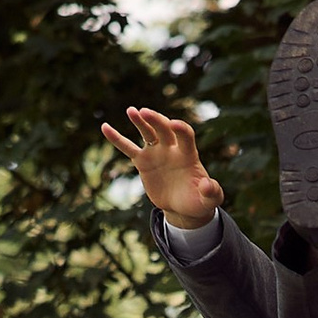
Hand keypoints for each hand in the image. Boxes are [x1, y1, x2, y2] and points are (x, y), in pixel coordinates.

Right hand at [101, 105, 223, 233]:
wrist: (183, 206)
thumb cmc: (199, 201)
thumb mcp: (210, 200)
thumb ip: (212, 192)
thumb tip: (207, 186)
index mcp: (188, 154)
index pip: (186, 136)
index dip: (181, 129)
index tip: (174, 124)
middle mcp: (171, 149)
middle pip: (164, 129)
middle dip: (156, 120)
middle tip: (144, 112)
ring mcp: (156, 153)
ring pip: (147, 133)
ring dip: (140, 121)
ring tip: (131, 110)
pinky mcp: (143, 162)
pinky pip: (128, 148)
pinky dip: (116, 138)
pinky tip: (105, 127)